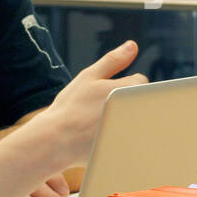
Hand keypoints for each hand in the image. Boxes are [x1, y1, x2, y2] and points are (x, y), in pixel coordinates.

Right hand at [0, 172, 73, 196]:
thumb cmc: (1, 177)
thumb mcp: (21, 171)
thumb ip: (43, 177)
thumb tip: (63, 191)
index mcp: (23, 165)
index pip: (41, 171)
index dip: (56, 182)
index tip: (65, 193)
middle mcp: (13, 176)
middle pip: (36, 186)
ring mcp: (2, 190)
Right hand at [42, 40, 146, 168]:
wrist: (55, 141)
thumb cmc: (69, 108)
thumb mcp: (89, 77)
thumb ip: (113, 60)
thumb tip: (132, 46)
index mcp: (130, 89)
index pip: (140, 82)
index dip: (122, 87)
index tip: (104, 96)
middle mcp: (138, 111)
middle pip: (141, 102)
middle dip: (127, 104)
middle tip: (99, 113)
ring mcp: (136, 132)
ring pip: (139, 121)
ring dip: (127, 122)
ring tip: (99, 128)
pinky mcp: (131, 150)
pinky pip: (134, 142)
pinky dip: (124, 140)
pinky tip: (102, 142)